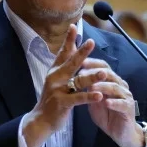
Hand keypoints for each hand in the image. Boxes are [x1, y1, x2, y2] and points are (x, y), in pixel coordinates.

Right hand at [21, 25, 103, 146]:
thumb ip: (65, 65)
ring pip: (78, 81)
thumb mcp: (56, 80)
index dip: (69, 40)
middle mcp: (55, 78)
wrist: (41, 120)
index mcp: (55, 71)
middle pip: (71, 63)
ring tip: (104, 74)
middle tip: (91, 42)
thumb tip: (72, 47)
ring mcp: (58, 90)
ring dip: (92, 77)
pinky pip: (78, 98)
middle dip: (82, 52)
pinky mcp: (62, 103)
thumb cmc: (52, 99)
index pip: (63, 52)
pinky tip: (99, 96)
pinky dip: (89, 96)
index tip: (74, 27)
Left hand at [78, 58, 143, 146]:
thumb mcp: (95, 101)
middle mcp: (120, 86)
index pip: (103, 67)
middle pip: (109, 74)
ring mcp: (126, 96)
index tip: (79, 62)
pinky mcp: (129, 108)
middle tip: (83, 73)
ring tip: (92, 87)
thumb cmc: (107, 115)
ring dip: (103, 86)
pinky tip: (106, 103)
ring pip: (115, 87)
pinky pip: (122, 104)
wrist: (121, 133)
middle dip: (96, 72)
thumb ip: (89, 90)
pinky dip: (114, 102)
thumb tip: (76, 78)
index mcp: (112, 82)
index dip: (92, 63)